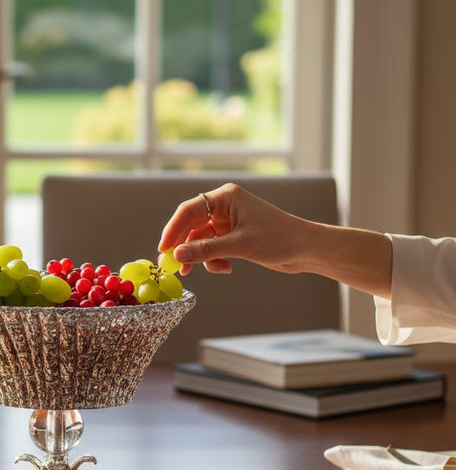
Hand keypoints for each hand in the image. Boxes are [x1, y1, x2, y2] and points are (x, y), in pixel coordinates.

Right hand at [158, 183, 315, 276]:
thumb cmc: (278, 239)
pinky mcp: (234, 237)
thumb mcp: (239, 245)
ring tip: (196, 272)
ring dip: (199, 256)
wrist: (306, 249)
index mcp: (225, 197)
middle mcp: (225, 207)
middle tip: (173, 265)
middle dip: (184, 246)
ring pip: (200, 240)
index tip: (163, 249)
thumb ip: (206, 250)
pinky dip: (213, 260)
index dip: (173, 229)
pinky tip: (225, 268)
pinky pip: (212, 248)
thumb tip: (177, 255)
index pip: (188, 210)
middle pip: (191, 226)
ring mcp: (229, 222)